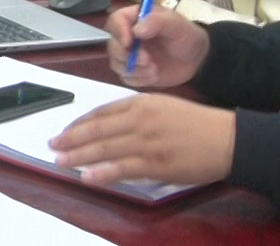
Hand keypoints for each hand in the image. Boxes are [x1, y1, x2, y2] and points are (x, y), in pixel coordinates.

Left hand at [49, 93, 235, 186]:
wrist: (226, 138)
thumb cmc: (197, 123)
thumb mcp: (163, 106)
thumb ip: (137, 113)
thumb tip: (111, 125)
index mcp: (141, 103)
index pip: (101, 113)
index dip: (80, 123)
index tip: (65, 131)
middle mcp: (140, 119)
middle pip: (97, 129)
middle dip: (71, 138)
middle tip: (53, 145)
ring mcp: (147, 142)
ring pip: (105, 148)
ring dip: (79, 155)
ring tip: (60, 161)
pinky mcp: (157, 163)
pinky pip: (124, 168)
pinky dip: (103, 173)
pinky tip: (88, 176)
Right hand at [105, 3, 209, 88]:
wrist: (197, 59)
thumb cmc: (187, 36)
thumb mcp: (177, 25)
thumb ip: (157, 22)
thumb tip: (136, 30)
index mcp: (135, 18)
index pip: (115, 21)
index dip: (118, 32)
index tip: (129, 43)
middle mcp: (128, 36)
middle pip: (113, 45)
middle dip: (127, 56)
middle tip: (147, 61)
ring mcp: (130, 55)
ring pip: (117, 64)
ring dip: (135, 70)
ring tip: (154, 70)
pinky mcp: (134, 72)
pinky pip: (126, 78)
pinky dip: (139, 80)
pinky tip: (154, 75)